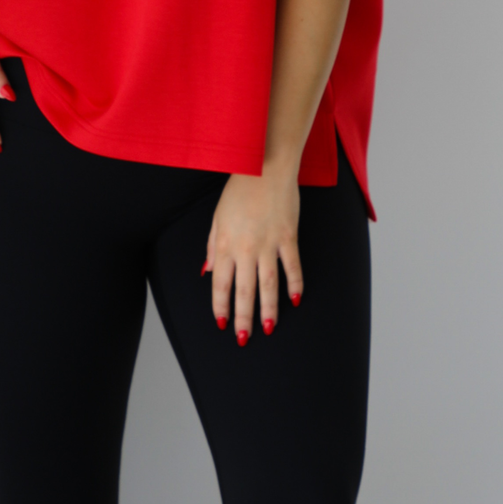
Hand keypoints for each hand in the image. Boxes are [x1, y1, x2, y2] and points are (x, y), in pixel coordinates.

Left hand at [205, 166, 302, 343]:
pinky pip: (292, 266)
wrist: (263, 166)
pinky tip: (294, 300)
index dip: (221, 306)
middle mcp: (245, 248)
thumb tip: (207, 272)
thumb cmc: (238, 191)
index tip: (222, 323)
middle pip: (244, 290)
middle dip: (243, 317)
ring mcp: (268, 243)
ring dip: (269, 309)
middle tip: (243, 337)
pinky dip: (295, 284)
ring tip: (270, 328)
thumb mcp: (217, 218)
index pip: (221, 284)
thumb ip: (212, 247)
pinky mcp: (288, 236)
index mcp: (225, 244)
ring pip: (268, 284)